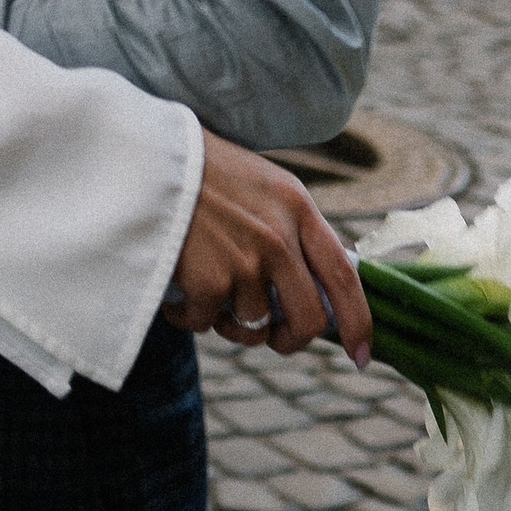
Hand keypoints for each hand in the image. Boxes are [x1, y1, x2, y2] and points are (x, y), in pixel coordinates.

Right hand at [160, 132, 371, 363]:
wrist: (148, 156)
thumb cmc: (204, 170)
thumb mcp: (263, 186)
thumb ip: (292, 230)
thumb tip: (314, 292)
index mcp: (298, 208)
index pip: (345, 277)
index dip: (358, 322)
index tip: (362, 354)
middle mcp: (279, 237)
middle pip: (308, 320)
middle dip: (290, 340)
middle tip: (271, 337)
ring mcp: (245, 261)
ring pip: (253, 324)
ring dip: (228, 319)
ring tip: (204, 287)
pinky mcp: (208, 280)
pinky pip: (206, 323)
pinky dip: (188, 316)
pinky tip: (175, 290)